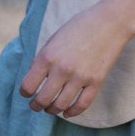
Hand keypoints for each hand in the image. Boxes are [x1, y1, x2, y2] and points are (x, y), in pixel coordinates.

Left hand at [19, 0, 131, 119]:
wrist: (110, 22)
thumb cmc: (79, 27)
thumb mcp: (54, 39)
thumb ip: (42, 59)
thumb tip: (33, 80)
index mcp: (47, 56)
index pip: (28, 85)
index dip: (24, 92)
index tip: (26, 93)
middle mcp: (62, 69)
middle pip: (42, 99)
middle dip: (36, 106)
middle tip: (35, 106)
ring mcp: (80, 77)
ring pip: (60, 105)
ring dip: (52, 110)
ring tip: (50, 108)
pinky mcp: (96, 82)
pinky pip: (82, 105)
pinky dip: (72, 112)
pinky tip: (67, 113)